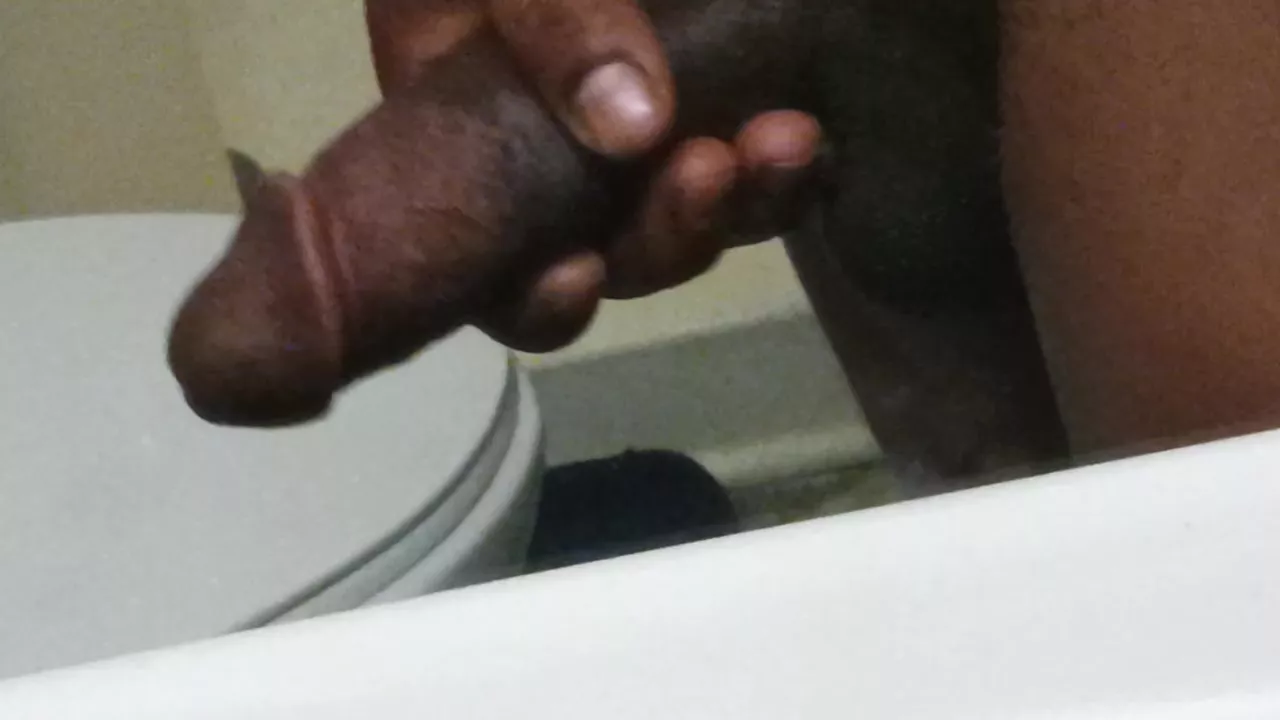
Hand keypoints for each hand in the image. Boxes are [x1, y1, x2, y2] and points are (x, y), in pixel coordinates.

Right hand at [365, 0, 821, 350]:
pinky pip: (748, 163)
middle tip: (710, 170)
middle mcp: (553, 142)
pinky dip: (782, 168)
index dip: (530, 292)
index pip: (488, 249)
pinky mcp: (714, 88)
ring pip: (689, 216)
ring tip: (787, 143)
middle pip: (609, 250)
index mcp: (468, 117)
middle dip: (664, 237)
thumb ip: (547, 16)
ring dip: (740, 204)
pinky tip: (808, 138)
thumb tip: (631, 128)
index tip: (579, 273)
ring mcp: (638, 121)